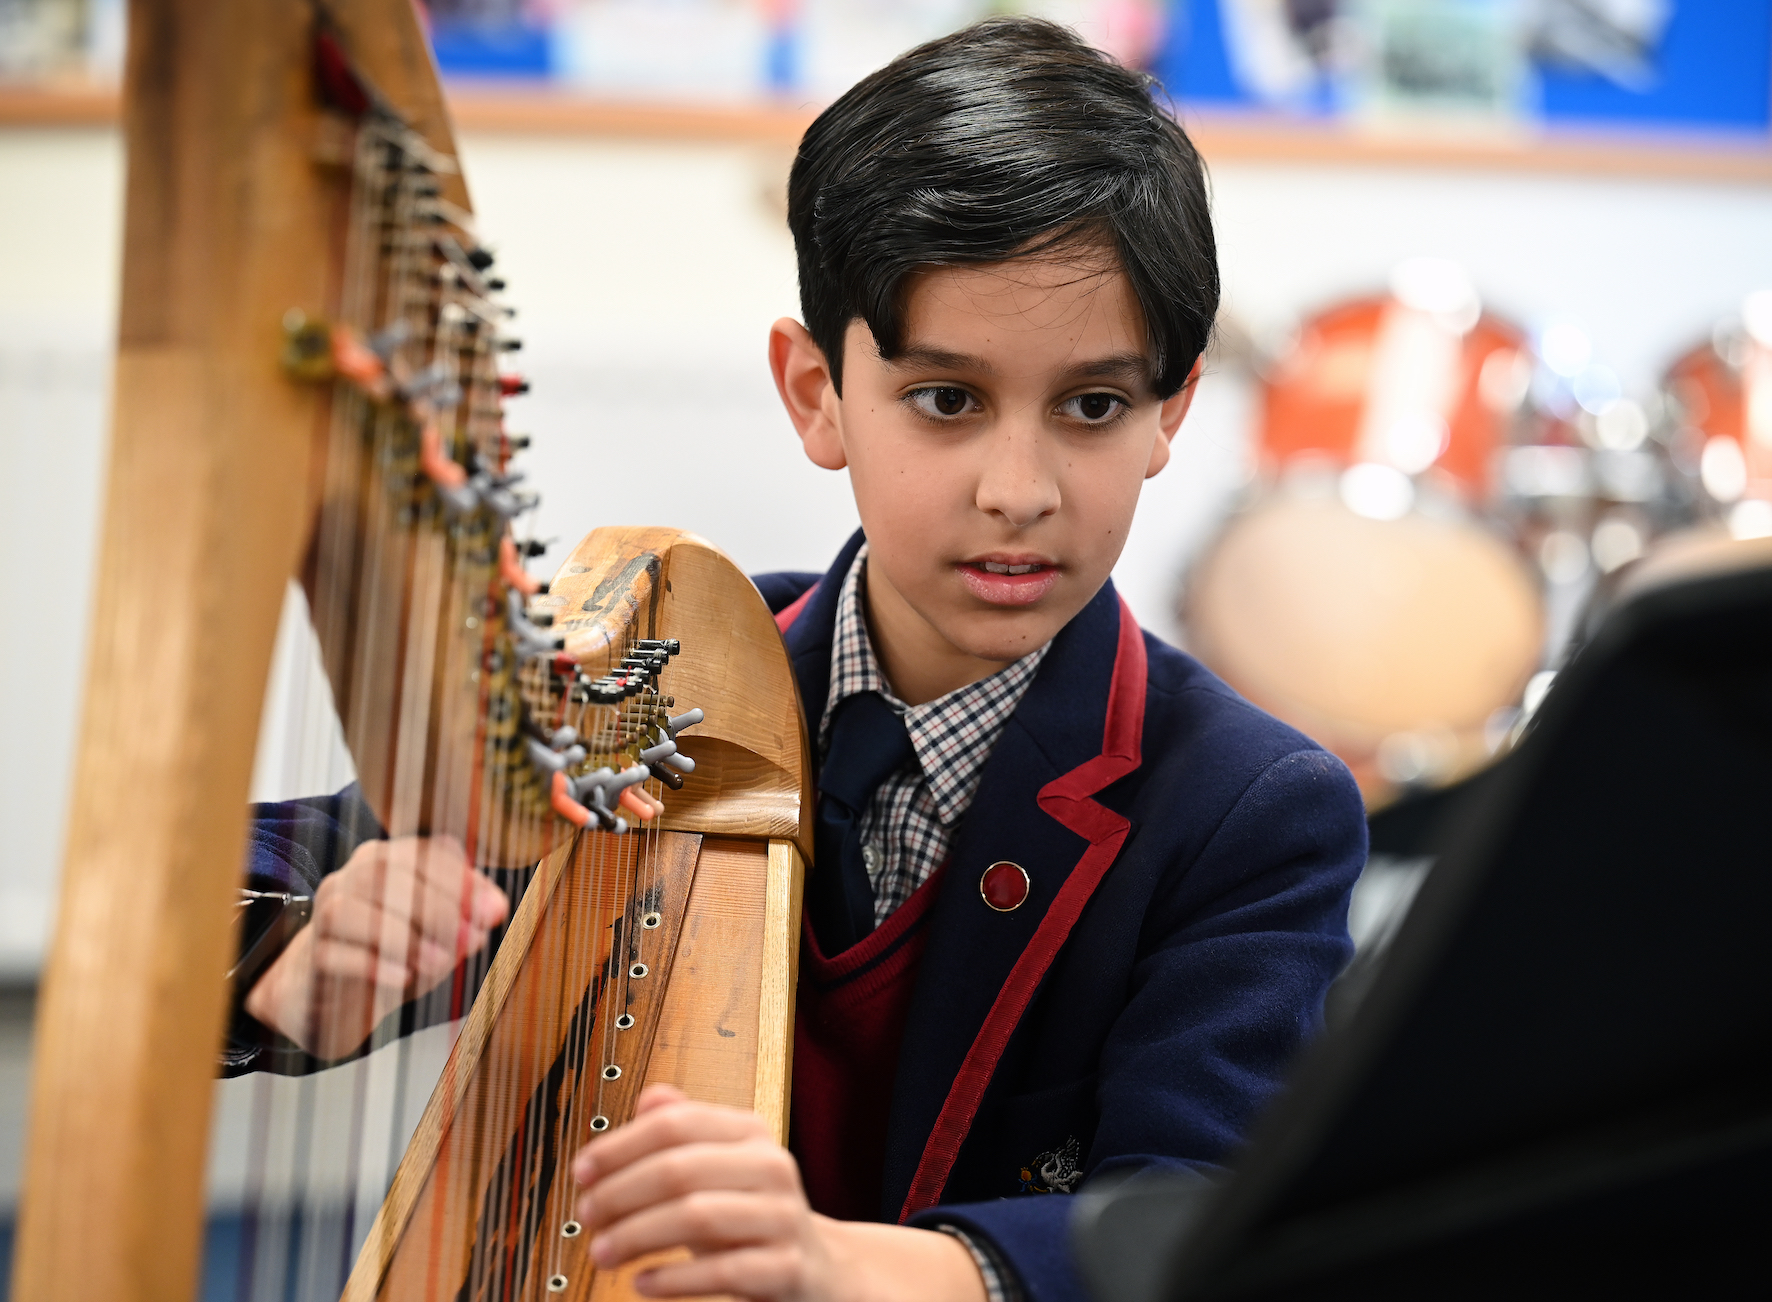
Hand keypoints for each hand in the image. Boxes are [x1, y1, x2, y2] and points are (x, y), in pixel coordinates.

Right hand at [243, 835, 508, 1058]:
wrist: (338, 994)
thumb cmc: (397, 953)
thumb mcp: (441, 935)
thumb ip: (468, 919)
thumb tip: (493, 911)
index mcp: (391, 858)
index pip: (426, 853)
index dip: (464, 881)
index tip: (495, 914)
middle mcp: (353, 875)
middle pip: (387, 873)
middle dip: (437, 908)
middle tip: (470, 941)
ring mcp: (325, 912)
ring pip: (352, 908)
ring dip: (403, 936)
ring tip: (439, 963)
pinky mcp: (312, 956)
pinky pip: (334, 953)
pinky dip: (373, 965)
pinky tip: (404, 979)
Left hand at [572, 1084, 985, 1301]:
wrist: (819, 1270)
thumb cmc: (751, 1218)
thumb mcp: (718, 1166)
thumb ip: (684, 1130)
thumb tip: (649, 1097)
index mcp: (749, 1132)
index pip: (675, 1124)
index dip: (619, 1146)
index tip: (581, 1171)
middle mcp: (770, 1166)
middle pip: (679, 1169)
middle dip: (620, 1194)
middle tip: (585, 1216)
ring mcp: (783, 1217)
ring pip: (697, 1217)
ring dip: (637, 1236)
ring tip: (602, 1252)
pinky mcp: (788, 1268)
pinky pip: (723, 1271)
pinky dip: (674, 1279)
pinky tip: (642, 1282)